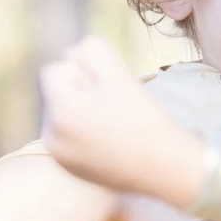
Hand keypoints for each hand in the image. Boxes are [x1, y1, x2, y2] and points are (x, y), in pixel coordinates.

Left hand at [40, 37, 202, 202]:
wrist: (168, 170)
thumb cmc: (148, 121)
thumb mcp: (121, 76)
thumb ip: (93, 51)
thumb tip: (74, 51)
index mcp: (62, 113)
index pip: (53, 70)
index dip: (82, 70)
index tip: (110, 85)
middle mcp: (52, 137)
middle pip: (55, 92)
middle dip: (79, 89)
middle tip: (115, 102)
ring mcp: (59, 155)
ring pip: (62, 112)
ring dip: (81, 108)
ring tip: (115, 120)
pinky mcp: (70, 168)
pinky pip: (68, 135)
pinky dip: (84, 129)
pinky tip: (111, 137)